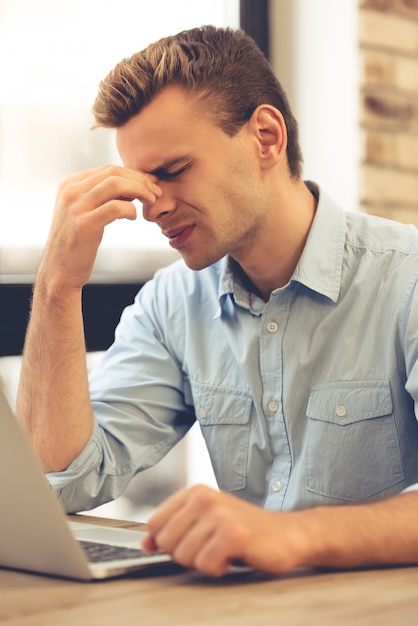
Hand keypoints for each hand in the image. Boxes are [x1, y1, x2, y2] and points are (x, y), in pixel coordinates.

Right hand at [40, 165, 161, 288]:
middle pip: (113, 172)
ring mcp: (76, 206)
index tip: (149, 184)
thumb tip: (132, 185)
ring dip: (140, 190)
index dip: (133, 174)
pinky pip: (116, 207)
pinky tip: (133, 217)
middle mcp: (70, 191)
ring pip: (116, 184)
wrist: (59, 270)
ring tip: (151, 200)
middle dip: (140, 180)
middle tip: (156, 192)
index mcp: (69, 184)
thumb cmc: (76, 243)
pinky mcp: (85, 223)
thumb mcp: (84, 212)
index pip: (107, 169)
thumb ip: (101, 197)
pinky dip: (130, 209)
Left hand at [142, 484, 309, 576]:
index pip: (154, 523)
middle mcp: (204, 498)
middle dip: (186, 554)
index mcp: (195, 491)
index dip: (164, 541)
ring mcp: (219, 515)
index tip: (185, 544)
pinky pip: (206, 565)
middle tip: (210, 548)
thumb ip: (175, 528)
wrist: (288, 534)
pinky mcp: (233, 534)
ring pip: (184, 556)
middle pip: (166, 542)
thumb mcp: (206, 522)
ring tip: (224, 550)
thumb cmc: (245, 530)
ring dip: (204, 562)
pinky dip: (219, 569)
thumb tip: (145, 543)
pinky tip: (233, 557)